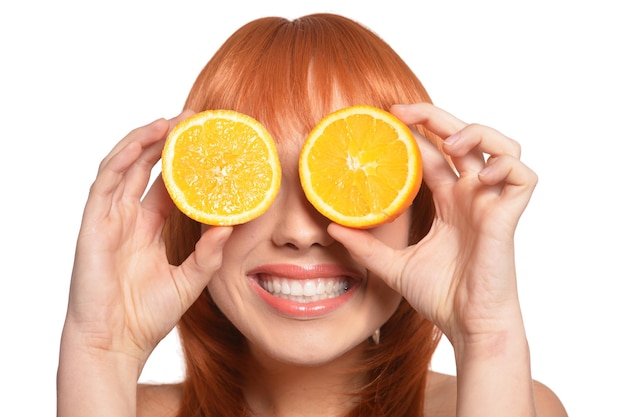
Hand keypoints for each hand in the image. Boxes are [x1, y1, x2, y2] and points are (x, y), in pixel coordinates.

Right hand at [63, 112, 231, 364]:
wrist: (114, 343)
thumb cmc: (145, 316)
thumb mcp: (189, 280)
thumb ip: (208, 254)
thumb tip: (231, 225)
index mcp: (148, 229)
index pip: (167, 185)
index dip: (184, 163)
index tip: (208, 146)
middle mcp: (128, 218)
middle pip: (146, 168)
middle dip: (166, 142)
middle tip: (193, 122)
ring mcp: (109, 219)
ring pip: (124, 166)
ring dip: (145, 141)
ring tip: (170, 122)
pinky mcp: (93, 224)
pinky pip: (106, 182)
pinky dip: (123, 158)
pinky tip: (144, 142)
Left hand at [329, 102, 536, 345]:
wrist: (466, 325)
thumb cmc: (441, 296)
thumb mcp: (393, 265)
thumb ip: (366, 246)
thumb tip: (331, 227)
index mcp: (449, 202)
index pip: (434, 154)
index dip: (416, 132)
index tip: (386, 118)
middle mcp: (471, 196)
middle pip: (463, 139)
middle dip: (437, 117)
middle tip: (402, 111)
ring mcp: (491, 203)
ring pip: (502, 146)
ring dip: (478, 134)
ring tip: (449, 142)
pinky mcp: (508, 216)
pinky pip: (522, 175)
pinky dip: (505, 165)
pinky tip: (480, 174)